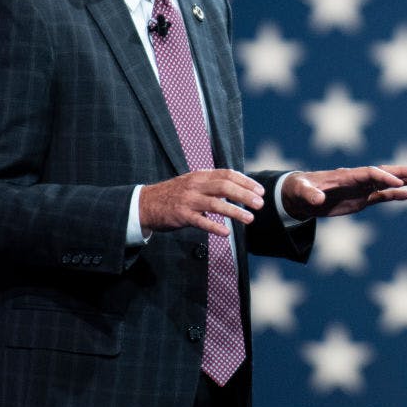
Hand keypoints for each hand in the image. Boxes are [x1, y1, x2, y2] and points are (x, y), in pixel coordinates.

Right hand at [139, 169, 264, 236]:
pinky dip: (214, 227)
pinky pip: (201, 222)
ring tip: (249, 218)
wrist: (146, 203)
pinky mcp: (181, 216)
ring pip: (215, 204)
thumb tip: (237, 187)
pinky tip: (226, 232)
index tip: (259, 190)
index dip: (245, 181)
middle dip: (244, 195)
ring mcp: (188, 200)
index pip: (227, 174)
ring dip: (235, 211)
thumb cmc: (174, 194)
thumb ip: (212, 183)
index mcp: (200, 175)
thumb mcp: (193, 182)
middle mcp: (195, 185)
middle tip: (260, 204)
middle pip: (224, 186)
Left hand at [281, 165, 406, 220]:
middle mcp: (356, 180)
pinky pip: (381, 196)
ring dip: (402, 180)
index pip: (369, 174)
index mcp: (344, 176)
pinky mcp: (360, 199)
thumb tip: (318, 200)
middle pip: (381, 173)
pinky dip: (394, 194)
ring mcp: (360, 189)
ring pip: (385, 183)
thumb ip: (310, 195)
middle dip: (399, 172)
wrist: (300, 196)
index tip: (399, 182)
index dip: (384, 177)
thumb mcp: (302, 192)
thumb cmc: (300, 190)